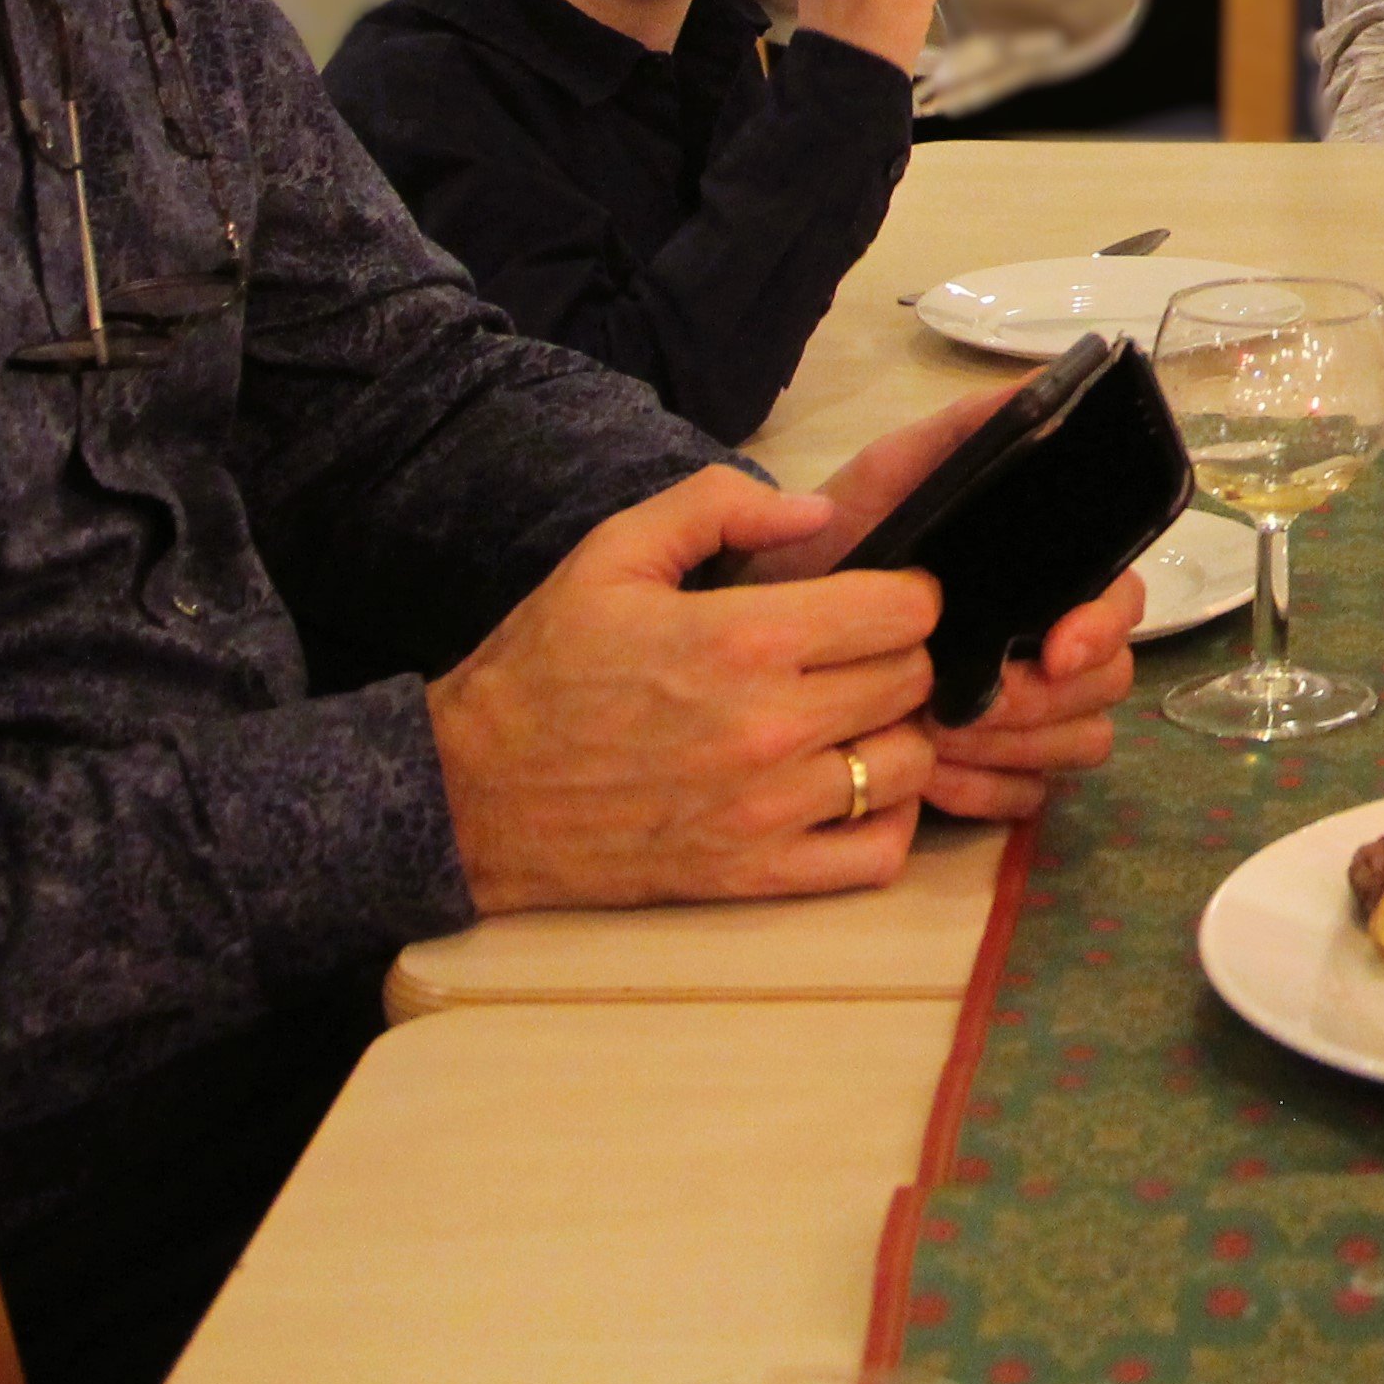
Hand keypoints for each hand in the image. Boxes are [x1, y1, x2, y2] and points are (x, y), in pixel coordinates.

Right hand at [427, 467, 946, 912]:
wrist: (469, 795)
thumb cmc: (543, 666)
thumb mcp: (612, 553)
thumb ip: (719, 506)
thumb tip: (819, 512)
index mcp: (742, 638)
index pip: (903, 610)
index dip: (906, 593)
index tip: (881, 595)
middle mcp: (771, 728)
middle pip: (915, 681)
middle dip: (901, 656)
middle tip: (862, 654)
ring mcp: (768, 811)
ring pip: (910, 765)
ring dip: (899, 735)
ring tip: (858, 719)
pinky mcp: (754, 876)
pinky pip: (877, 856)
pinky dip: (886, 822)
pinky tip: (853, 790)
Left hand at [734, 394, 1140, 818]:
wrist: (742, 639)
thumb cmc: (820, 556)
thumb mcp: (884, 480)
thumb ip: (959, 433)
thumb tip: (1043, 383)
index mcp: (1035, 576)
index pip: (1119, 599)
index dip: (1103, 624)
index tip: (1055, 646)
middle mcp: (1043, 642)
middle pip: (1110, 681)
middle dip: (1050, 698)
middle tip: (975, 702)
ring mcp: (1025, 713)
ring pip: (1082, 743)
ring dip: (1021, 746)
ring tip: (942, 739)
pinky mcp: (991, 773)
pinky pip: (1033, 799)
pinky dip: (992, 791)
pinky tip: (936, 779)